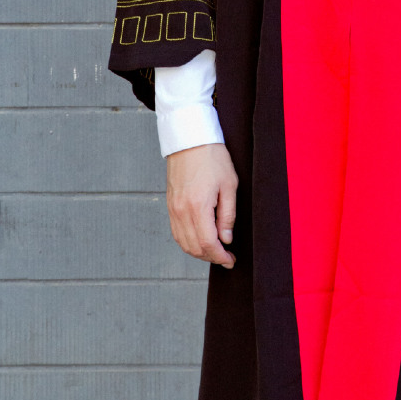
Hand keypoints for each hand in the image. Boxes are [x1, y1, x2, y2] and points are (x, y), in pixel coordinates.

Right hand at [166, 142, 237, 268]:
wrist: (190, 139)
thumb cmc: (212, 158)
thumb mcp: (229, 185)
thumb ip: (228, 215)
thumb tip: (226, 239)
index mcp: (198, 206)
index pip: (208, 243)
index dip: (220, 256)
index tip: (231, 260)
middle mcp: (181, 210)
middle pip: (194, 247)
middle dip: (211, 257)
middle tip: (226, 257)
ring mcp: (173, 208)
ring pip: (183, 243)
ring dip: (199, 252)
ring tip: (215, 250)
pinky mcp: (170, 205)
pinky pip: (176, 232)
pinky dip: (188, 242)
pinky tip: (200, 240)